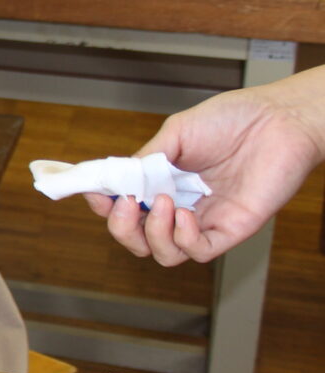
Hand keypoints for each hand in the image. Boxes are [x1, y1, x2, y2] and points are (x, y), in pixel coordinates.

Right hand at [86, 74, 324, 265]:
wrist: (277, 120)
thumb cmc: (233, 119)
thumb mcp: (176, 133)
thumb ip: (146, 159)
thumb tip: (116, 181)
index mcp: (164, 183)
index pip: (125, 208)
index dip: (104, 207)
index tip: (96, 194)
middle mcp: (181, 205)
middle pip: (138, 239)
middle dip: (122, 228)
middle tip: (125, 204)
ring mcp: (205, 220)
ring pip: (164, 253)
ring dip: (153, 233)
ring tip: (163, 203)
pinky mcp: (231, 229)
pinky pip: (198, 251)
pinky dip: (182, 239)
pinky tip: (183, 215)